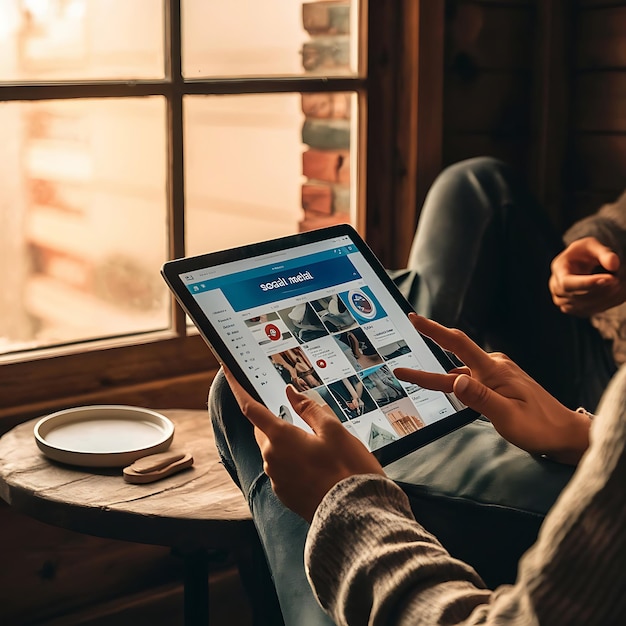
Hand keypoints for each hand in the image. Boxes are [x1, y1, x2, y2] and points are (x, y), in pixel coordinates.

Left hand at [223, 367, 384, 521]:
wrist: (354, 514)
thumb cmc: (347, 470)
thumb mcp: (334, 430)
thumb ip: (310, 408)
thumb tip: (292, 393)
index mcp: (280, 438)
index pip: (250, 407)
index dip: (237, 387)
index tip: (227, 371)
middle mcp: (271, 458)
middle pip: (263, 430)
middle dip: (275, 420)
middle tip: (299, 417)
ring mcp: (276, 479)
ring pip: (274, 450)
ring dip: (288, 443)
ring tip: (319, 446)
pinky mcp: (284, 495)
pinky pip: (282, 470)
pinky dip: (293, 462)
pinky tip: (317, 466)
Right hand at [394, 314, 590, 464]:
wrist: (564, 433)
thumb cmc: (538, 427)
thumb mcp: (506, 416)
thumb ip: (479, 397)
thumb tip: (455, 378)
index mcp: (494, 370)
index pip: (458, 344)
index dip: (433, 330)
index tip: (414, 319)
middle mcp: (495, 366)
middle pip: (455, 354)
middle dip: (429, 345)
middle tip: (409, 339)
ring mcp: (498, 373)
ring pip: (462, 369)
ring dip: (442, 373)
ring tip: (417, 377)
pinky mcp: (500, 382)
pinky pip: (472, 378)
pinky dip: (458, 382)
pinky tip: (454, 391)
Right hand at [549, 237, 625, 315]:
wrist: (579, 262)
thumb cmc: (585, 252)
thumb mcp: (593, 245)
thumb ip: (604, 253)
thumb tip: (614, 265)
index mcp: (558, 269)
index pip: (567, 283)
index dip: (588, 283)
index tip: (612, 278)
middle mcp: (555, 287)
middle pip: (577, 297)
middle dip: (601, 290)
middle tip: (619, 280)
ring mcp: (562, 300)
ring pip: (584, 306)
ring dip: (605, 298)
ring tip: (620, 285)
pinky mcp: (572, 308)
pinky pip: (589, 311)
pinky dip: (605, 304)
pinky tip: (615, 294)